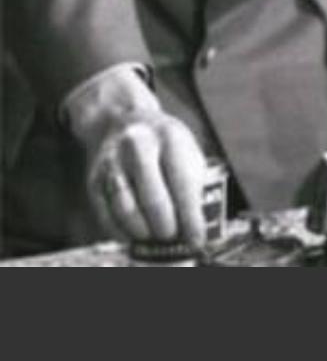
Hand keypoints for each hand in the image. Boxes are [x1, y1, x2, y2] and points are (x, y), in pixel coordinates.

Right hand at [67, 70, 207, 246]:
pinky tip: (134, 236)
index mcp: (169, 137)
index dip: (190, 216)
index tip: (197, 239)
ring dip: (143, 230)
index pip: (182, 182)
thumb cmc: (163, 142)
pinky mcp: (94, 179)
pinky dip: (121, 231)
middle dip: (166, 226)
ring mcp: (112, 162)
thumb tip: (196, 223)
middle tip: (174, 238)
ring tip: (156, 238)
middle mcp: (137, 147)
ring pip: (126, 207)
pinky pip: (106, 213)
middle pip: (152, 196)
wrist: (122, 120)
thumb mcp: (186, 148)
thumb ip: (194, 180)